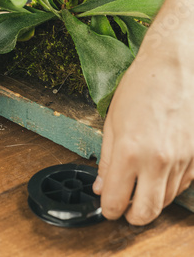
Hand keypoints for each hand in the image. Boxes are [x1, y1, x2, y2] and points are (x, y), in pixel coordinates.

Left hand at [93, 34, 193, 224]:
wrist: (172, 67)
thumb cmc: (140, 87)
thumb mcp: (112, 122)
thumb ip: (107, 160)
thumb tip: (101, 186)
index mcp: (130, 152)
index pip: (116, 202)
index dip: (109, 208)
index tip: (107, 205)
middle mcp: (157, 161)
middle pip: (146, 213)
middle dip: (131, 215)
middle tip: (124, 205)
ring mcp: (181, 160)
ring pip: (166, 200)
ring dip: (151, 198)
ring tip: (141, 181)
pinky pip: (183, 184)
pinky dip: (169, 185)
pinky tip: (159, 170)